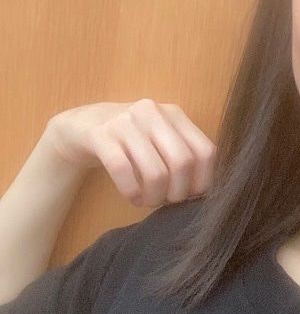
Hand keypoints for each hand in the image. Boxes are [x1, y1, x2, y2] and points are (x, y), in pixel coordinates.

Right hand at [44, 99, 216, 207]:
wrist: (80, 127)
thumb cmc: (130, 141)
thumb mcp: (160, 140)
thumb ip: (183, 156)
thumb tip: (205, 193)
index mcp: (174, 114)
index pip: (205, 152)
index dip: (203, 181)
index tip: (191, 196)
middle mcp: (152, 112)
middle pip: (182, 164)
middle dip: (178, 193)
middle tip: (167, 201)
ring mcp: (125, 122)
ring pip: (155, 173)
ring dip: (154, 197)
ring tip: (148, 201)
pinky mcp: (100, 135)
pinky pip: (124, 172)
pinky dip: (132, 193)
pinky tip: (132, 197)